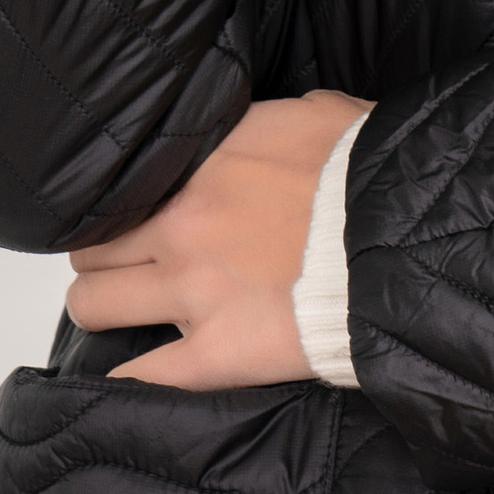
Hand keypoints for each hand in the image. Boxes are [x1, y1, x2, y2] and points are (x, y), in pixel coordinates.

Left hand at [64, 89, 370, 388]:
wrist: (401, 235)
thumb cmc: (368, 172)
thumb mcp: (316, 113)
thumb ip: (268, 120)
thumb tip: (261, 124)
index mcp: (204, 161)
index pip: (125, 182)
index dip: (127, 201)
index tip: (139, 212)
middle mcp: (181, 223)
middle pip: (93, 244)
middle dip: (105, 255)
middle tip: (127, 265)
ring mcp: (192, 291)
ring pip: (92, 304)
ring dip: (104, 307)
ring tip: (123, 313)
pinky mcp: (216, 351)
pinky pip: (142, 375)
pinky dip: (129, 380)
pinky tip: (124, 381)